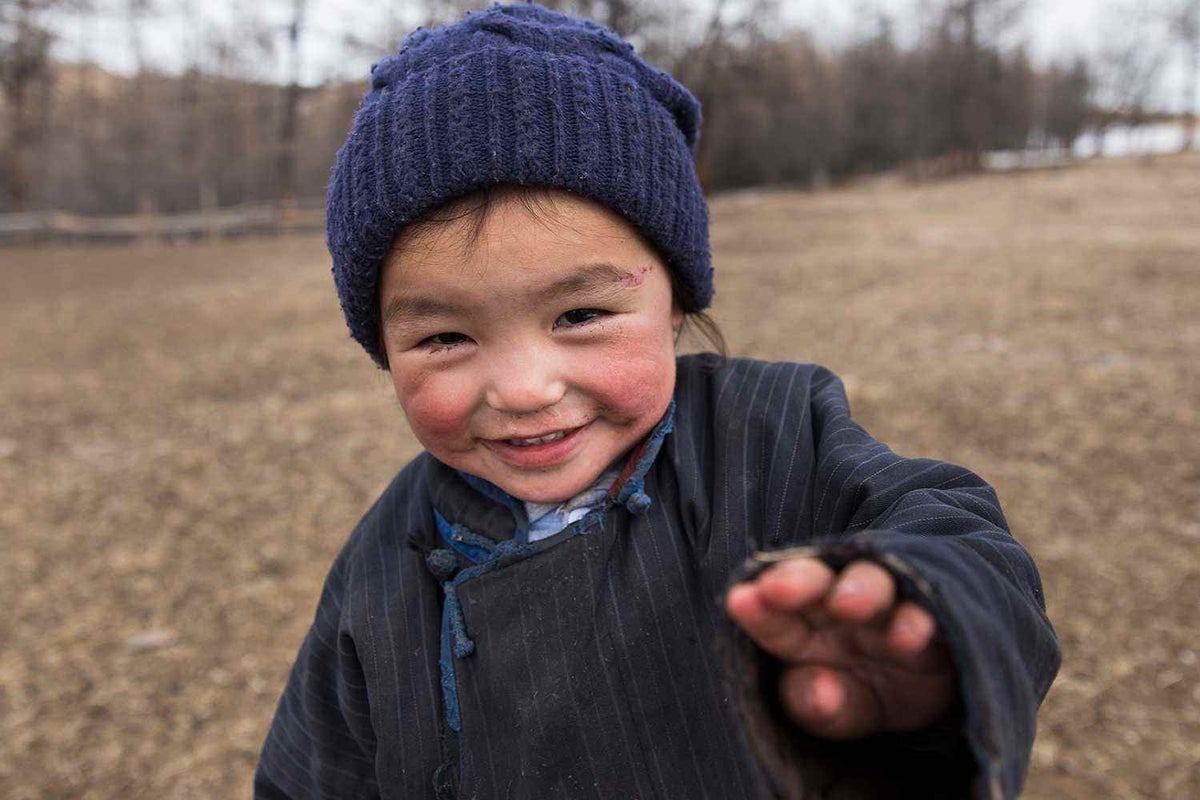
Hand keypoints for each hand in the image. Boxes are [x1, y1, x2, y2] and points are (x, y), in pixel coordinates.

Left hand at [725, 557, 958, 739]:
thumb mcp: (840, 710)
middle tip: (779, 589)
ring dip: (860, 588)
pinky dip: (916, 620)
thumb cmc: (867, 694)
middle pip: (815, 580)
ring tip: (847, 604)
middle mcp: (840, 605)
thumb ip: (819, 705)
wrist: (935, 696)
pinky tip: (906, 637)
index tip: (740, 602)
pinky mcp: (933, 616)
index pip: (774, 614)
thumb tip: (818, 694)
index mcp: (803, 626)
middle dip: (798, 581)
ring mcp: (888, 605)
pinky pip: (925, 611)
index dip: (758, 609)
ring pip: (871, 582)